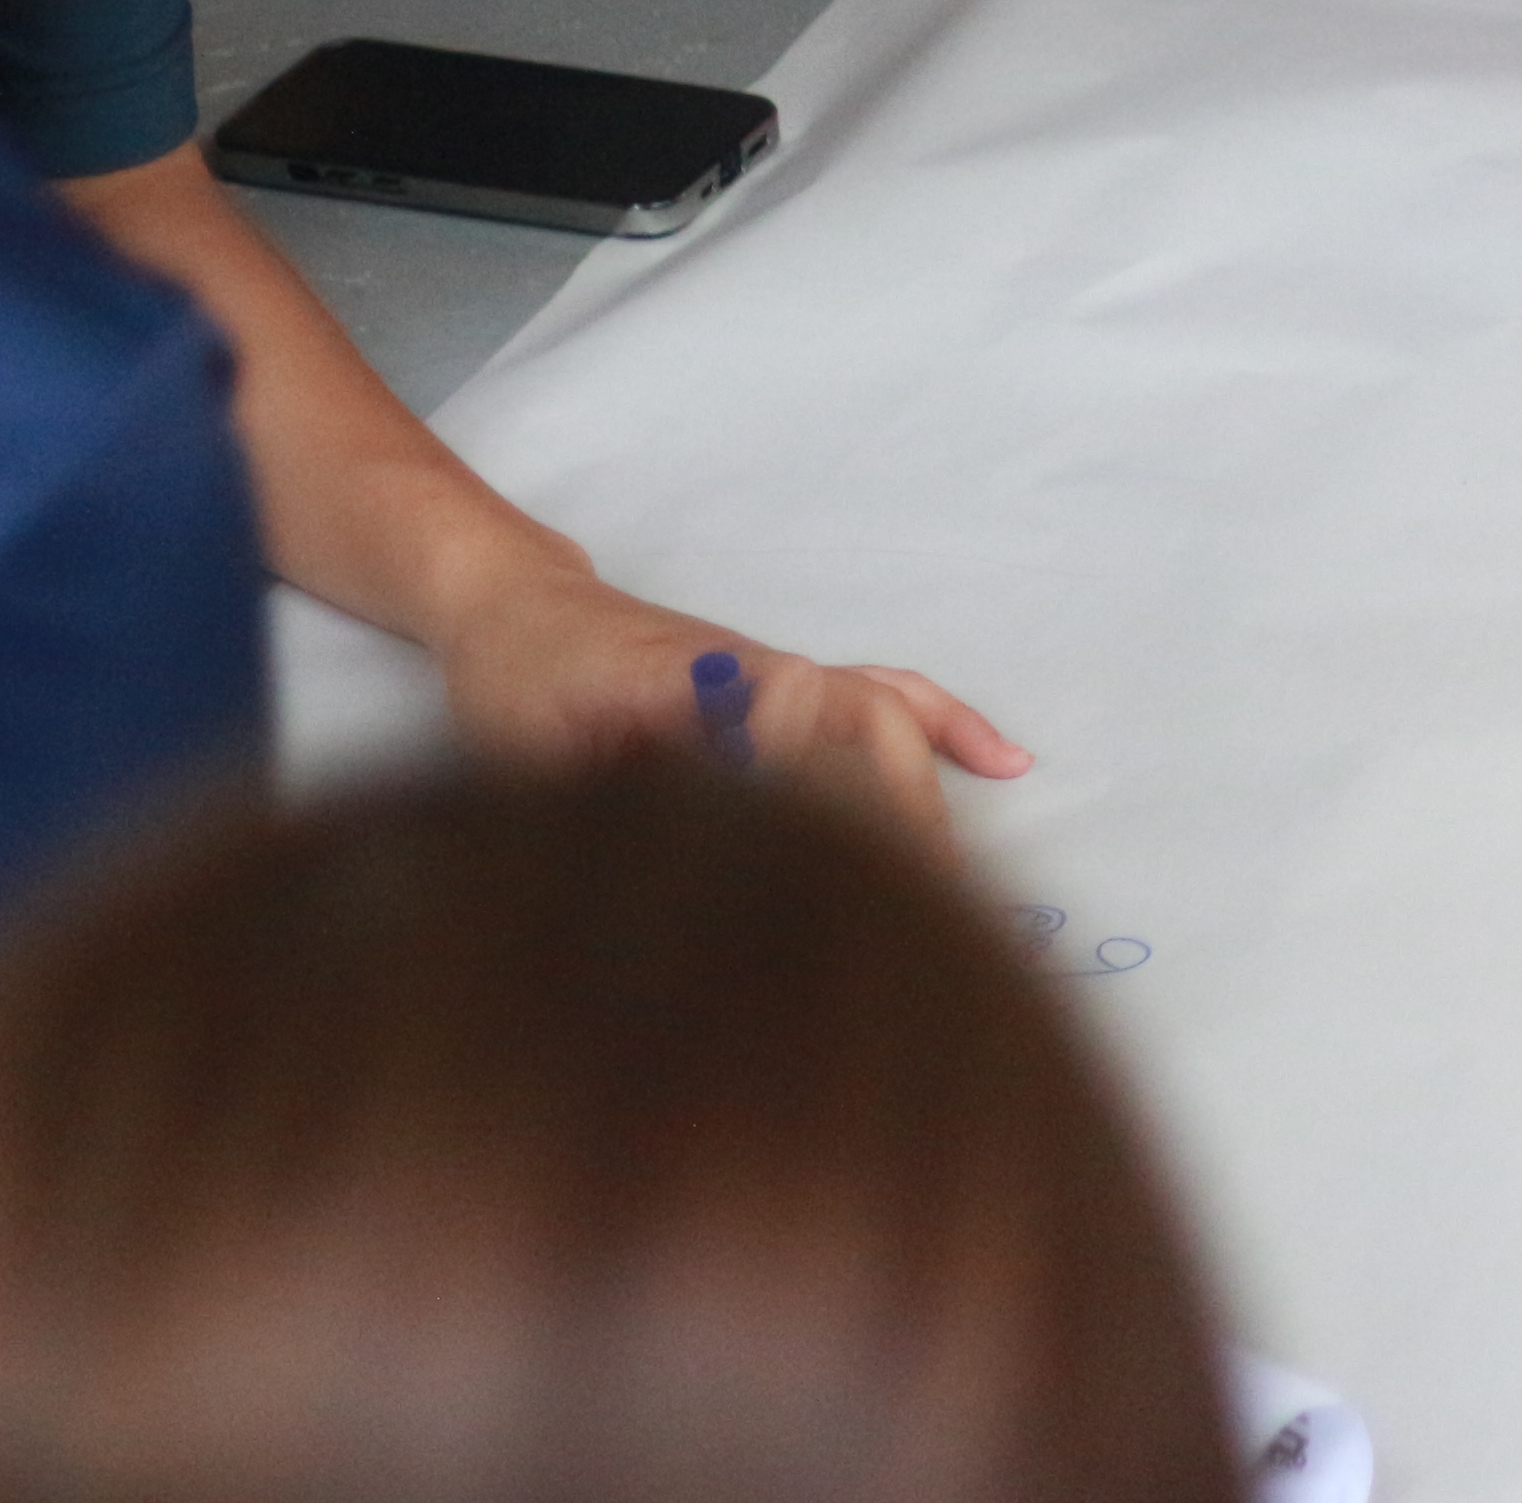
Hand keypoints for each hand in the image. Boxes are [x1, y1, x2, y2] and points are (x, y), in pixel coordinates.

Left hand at [430, 557, 1029, 853]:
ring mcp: (786, 679)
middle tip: (923, 914)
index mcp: (711, 684)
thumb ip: (597, 810)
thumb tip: (661, 879)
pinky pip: (886, 702)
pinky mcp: (786, 692)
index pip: (813, 727)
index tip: (873, 875)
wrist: (517, 609)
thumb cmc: (518, 680)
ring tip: (966, 876)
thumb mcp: (531, 754)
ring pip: (890, 720)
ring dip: (930, 795)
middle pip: (873, 731)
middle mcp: (770, 675)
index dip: (851, 795)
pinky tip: (1004, 763)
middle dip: (907, 820)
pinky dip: (948, 729)